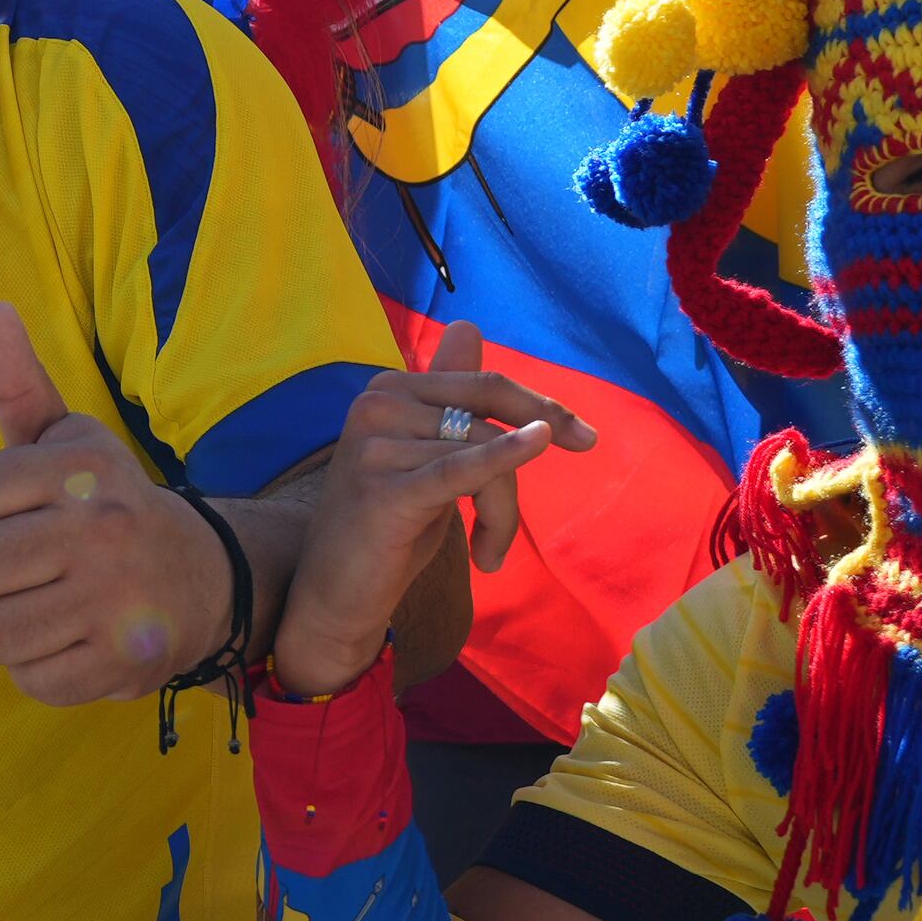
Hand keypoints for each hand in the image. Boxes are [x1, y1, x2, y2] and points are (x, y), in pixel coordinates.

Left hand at [0, 305, 229, 704]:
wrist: (206, 579)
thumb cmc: (108, 508)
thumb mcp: (70, 442)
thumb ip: (21, 385)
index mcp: (81, 470)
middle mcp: (101, 530)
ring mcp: (114, 601)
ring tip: (29, 609)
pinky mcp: (122, 662)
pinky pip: (30, 678)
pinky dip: (34, 668)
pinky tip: (64, 641)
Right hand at [269, 323, 590, 699]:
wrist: (334, 594)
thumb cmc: (388, 526)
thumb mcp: (425, 454)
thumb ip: (448, 397)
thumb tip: (467, 326)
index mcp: (388, 389)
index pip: (481, 385)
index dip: (536, 400)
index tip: (581, 430)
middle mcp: (376, 404)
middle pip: (485, 415)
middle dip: (542, 433)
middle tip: (587, 446)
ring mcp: (374, 446)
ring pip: (481, 457)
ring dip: (503, 512)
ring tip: (491, 550)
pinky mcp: (382, 491)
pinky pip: (458, 470)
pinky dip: (501, 460)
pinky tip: (536, 444)